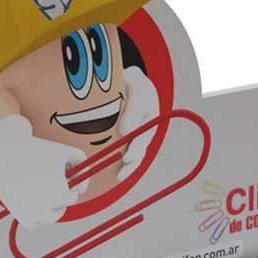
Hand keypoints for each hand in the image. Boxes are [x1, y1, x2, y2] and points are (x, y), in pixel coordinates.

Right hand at [0, 114, 86, 228]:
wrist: (5, 150)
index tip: (57, 174)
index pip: (71, 197)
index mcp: (60, 195)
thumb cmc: (37, 150)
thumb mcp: (67, 152)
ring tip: (37, 188)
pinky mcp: (18, 216)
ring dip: (48, 207)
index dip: (66, 184)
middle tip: (45, 181)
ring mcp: (31, 215)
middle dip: (57, 196)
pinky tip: (30, 199)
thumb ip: (83, 167)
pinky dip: (35, 216)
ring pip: (48, 219)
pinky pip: (34, 225)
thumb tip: (80, 189)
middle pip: (60, 210)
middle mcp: (45, 209)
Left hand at [117, 66, 158, 180]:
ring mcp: (133, 136)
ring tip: (118, 177)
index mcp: (149, 123)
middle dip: (130, 165)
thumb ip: (133, 111)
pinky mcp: (122, 138)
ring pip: (131, 155)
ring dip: (125, 167)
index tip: (127, 158)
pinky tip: (108, 171)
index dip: (135, 151)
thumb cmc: (134, 84)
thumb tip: (125, 133)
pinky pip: (119, 152)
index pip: (142, 140)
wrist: (126, 80)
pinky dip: (114, 161)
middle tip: (121, 174)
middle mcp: (142, 133)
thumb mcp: (137, 91)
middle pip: (138, 152)